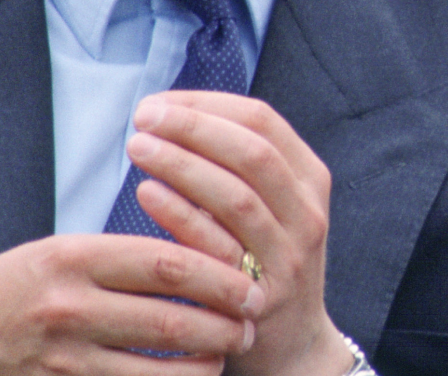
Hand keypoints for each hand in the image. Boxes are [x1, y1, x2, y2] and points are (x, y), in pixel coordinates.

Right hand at [0, 233, 260, 374]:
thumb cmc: (11, 290)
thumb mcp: (58, 254)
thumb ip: (123, 256)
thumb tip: (207, 254)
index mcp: (72, 259)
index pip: (167, 264)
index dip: (220, 276)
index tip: (250, 283)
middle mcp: (67, 309)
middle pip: (171, 321)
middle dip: (224, 326)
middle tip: (250, 324)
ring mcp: (61, 361)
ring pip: (158, 372)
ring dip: (204, 367)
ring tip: (225, 355)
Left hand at [125, 91, 352, 375]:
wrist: (293, 345)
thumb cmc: (265, 262)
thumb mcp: (273, 207)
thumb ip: (238, 166)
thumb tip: (175, 112)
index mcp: (309, 179)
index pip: (262, 120)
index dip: (208, 104)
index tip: (162, 102)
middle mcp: (307, 213)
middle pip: (252, 152)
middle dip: (194, 127)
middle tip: (145, 117)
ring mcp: (288, 255)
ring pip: (236, 196)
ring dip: (182, 164)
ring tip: (138, 147)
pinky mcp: (261, 294)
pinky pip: (218, 248)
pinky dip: (181, 214)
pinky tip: (147, 193)